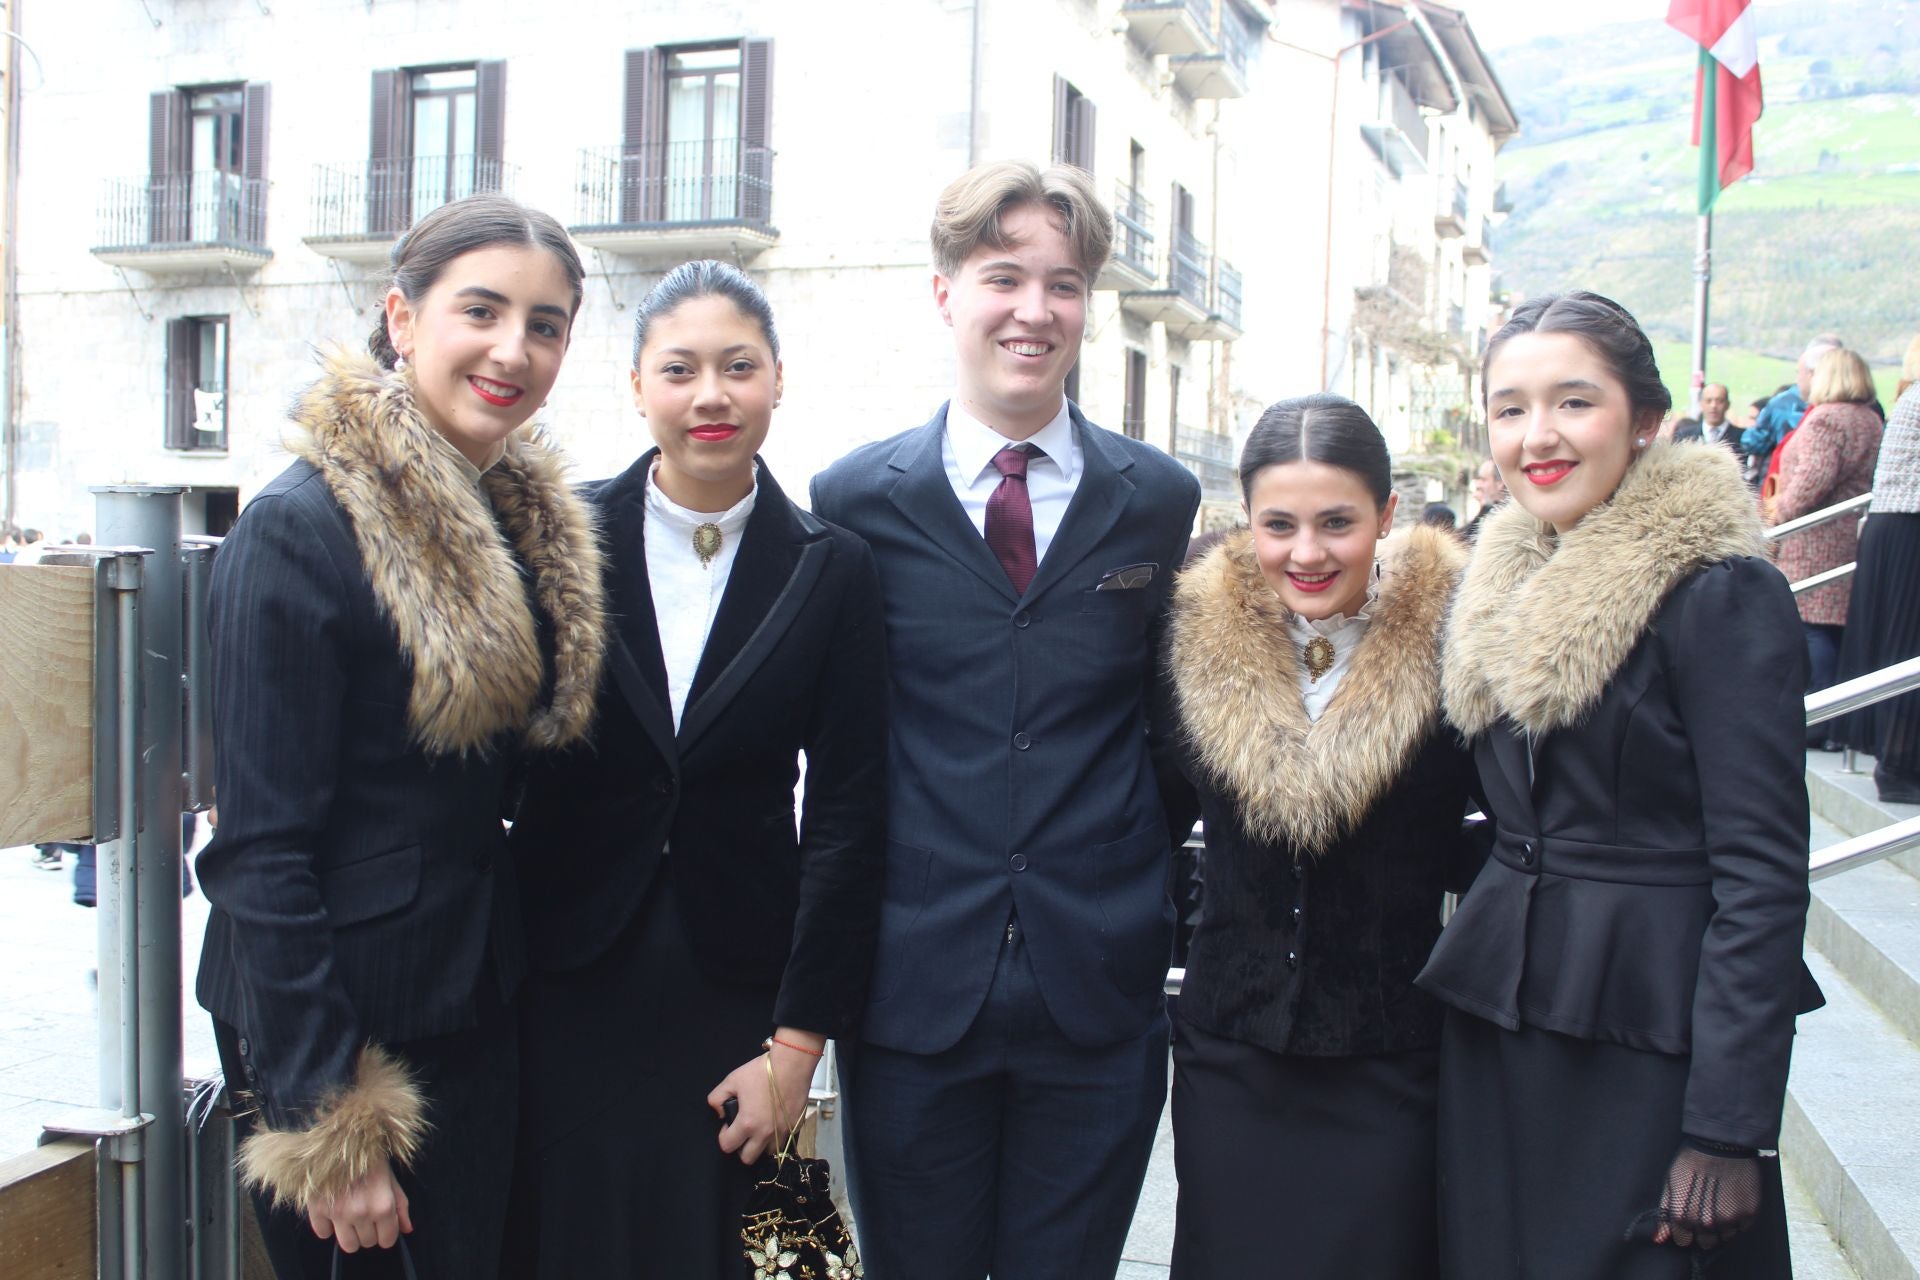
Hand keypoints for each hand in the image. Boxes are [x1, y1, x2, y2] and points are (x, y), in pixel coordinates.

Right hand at [308, 1162, 411, 1251]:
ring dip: (350, 1234)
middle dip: (369, 1231)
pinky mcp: (317, 1209)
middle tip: (366, 1214)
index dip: (386, 1233)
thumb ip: (400, 1206)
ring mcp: (337, 1212)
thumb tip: (407, 1229)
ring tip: (350, 1217)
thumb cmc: (370, 1157)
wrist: (342, 1138)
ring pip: (348, 1245)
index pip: (387, 1240)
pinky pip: (323, 1233)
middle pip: (367, 1243)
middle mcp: (361, 1213)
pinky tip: (333, 1211)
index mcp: (383, 1205)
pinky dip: (328, 1226)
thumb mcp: (391, 1179)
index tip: (382, 1225)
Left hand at [707, 1031, 820, 1164]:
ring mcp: (782, 1132)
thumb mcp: (732, 1080)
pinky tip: (775, 1122)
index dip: (724, 1137)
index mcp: (747, 1123)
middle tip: (743, 1132)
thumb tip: (720, 1113)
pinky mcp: (796, 1126)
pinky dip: (778, 1137)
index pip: (728, 1146)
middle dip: (742, 1148)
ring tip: (760, 1129)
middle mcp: (765, 1133)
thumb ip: (716, 1098)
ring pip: (769, 1153)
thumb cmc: (762, 1071)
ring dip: (762, 1145)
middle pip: (748, 1158)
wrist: (792, 1064)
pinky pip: (785, 1141)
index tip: (728, 1127)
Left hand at [1652, 1140, 1761, 1249]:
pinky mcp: (1749, 1213)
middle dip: (1702, 1231)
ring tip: (1718, 1204)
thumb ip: (1665, 1214)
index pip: (1683, 1240)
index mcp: (1683, 1216)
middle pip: (1705, 1242)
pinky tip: (1731, 1201)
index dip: (1684, 1230)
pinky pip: (1742, 1227)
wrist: (1719, 1143)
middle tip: (1705, 1211)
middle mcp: (1707, 1223)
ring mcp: (1730, 1219)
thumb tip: (1659, 1240)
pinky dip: (1737, 1219)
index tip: (1687, 1220)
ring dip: (1721, 1227)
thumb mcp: (1670, 1184)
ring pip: (1725, 1237)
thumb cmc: (1690, 1161)